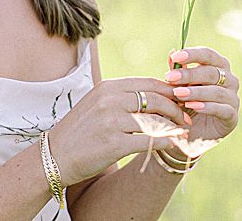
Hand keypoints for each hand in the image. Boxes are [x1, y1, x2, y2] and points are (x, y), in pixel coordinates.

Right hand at [46, 77, 190, 184]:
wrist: (54, 157)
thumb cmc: (81, 131)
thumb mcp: (99, 103)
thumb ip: (125, 96)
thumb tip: (159, 92)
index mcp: (109, 87)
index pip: (150, 83)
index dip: (171, 91)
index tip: (183, 100)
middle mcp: (111, 100)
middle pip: (156, 100)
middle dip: (176, 109)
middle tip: (187, 118)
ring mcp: (112, 122)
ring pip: (156, 120)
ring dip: (173, 126)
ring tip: (183, 131)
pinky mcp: (114, 144)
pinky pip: (150, 140)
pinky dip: (166, 141)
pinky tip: (173, 143)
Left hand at [165, 47, 240, 142]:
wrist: (191, 134)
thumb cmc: (186, 105)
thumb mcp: (179, 87)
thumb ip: (178, 72)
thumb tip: (172, 52)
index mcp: (219, 67)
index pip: (209, 55)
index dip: (193, 54)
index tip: (177, 56)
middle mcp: (230, 80)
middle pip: (213, 72)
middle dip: (190, 74)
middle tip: (171, 77)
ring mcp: (233, 98)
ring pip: (217, 91)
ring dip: (196, 92)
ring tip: (178, 94)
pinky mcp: (232, 117)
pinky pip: (223, 109)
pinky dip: (208, 107)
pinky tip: (193, 106)